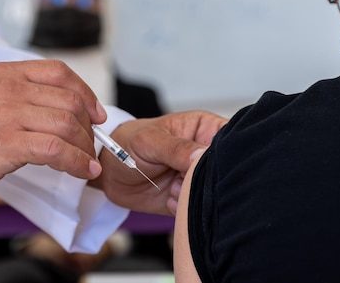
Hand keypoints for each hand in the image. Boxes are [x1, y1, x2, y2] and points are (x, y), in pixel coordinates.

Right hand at [0, 59, 106, 199]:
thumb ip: (24, 95)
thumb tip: (70, 109)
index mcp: (6, 73)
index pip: (58, 72)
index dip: (85, 93)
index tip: (96, 113)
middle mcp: (9, 88)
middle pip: (68, 101)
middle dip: (88, 127)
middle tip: (90, 145)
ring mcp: (8, 114)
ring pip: (67, 125)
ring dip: (85, 147)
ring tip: (88, 162)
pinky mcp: (8, 143)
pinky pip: (56, 149)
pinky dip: (76, 161)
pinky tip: (83, 171)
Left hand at [90, 110, 227, 214]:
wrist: (107, 172)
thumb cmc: (126, 144)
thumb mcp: (149, 140)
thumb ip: (176, 148)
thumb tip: (202, 155)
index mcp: (204, 129)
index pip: (232, 137)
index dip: (228, 151)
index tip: (210, 161)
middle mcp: (205, 153)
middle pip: (227, 169)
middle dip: (208, 177)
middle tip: (183, 176)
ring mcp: (198, 178)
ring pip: (214, 192)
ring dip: (193, 194)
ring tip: (171, 185)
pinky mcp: (189, 199)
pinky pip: (198, 209)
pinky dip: (183, 207)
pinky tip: (167, 196)